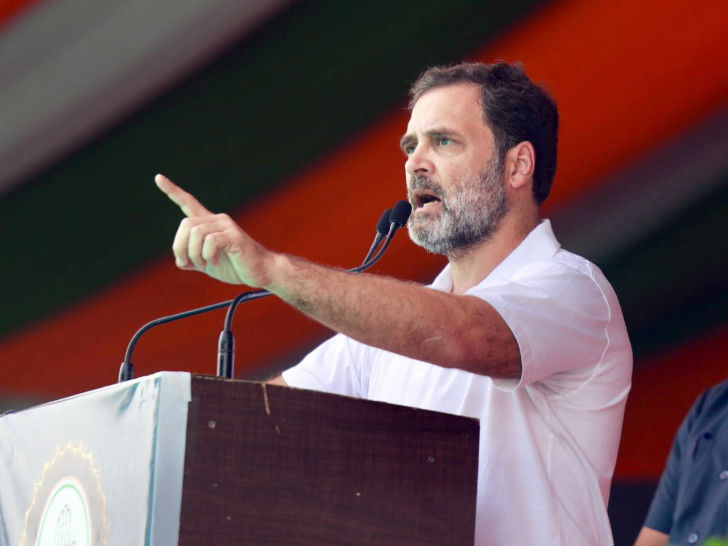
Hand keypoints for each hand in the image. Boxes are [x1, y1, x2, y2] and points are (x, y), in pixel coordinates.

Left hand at [155, 173, 273, 286]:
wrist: (260, 272)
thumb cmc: (235, 266)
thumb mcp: (207, 263)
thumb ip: (192, 259)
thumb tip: (180, 260)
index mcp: (209, 224)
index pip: (188, 203)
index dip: (172, 191)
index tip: (158, 178)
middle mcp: (217, 220)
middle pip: (185, 224)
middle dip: (180, 247)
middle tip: (188, 264)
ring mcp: (226, 226)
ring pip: (196, 233)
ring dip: (194, 254)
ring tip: (205, 264)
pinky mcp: (234, 235)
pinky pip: (210, 241)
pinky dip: (208, 255)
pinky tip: (216, 262)